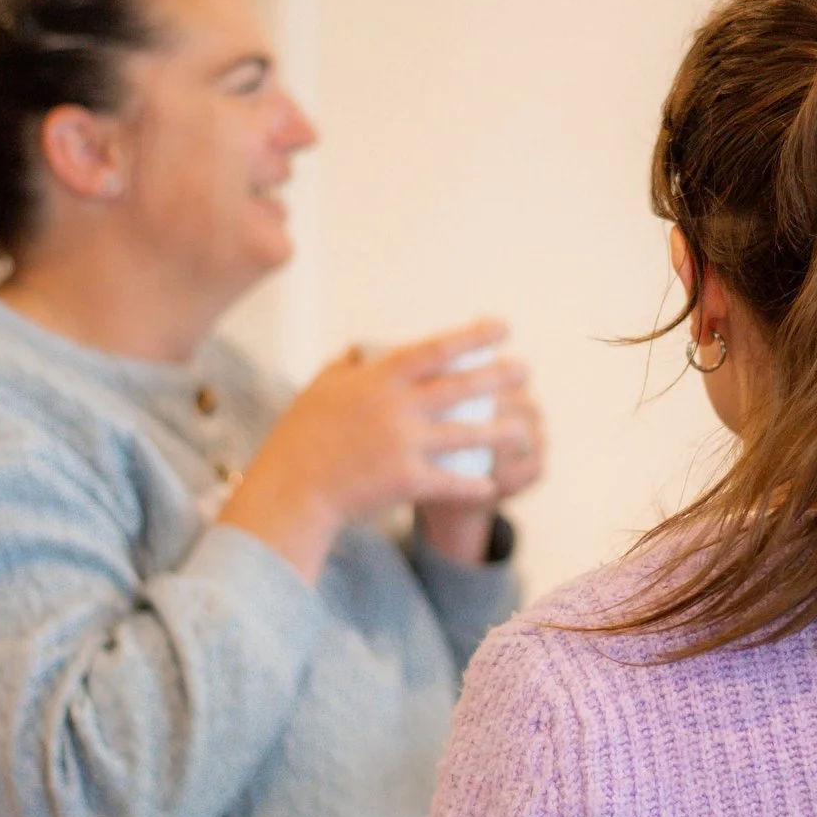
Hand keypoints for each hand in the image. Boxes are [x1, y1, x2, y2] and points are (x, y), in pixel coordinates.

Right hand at [223, 320, 527, 579]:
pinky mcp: (406, 481)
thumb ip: (347, 365)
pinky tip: (493, 486)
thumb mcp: (319, 388)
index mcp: (377, 379)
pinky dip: (474, 485)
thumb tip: (365, 348)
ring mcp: (404, 444)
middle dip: (499, 375)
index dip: (472, 335)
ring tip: (525, 429)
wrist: (290, 490)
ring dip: (502, 432)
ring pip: (468, 435)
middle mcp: (396, 407)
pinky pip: (452, 482)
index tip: (502, 326)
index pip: (435, 349)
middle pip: (461, 387)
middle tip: (526, 369)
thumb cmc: (300, 437)